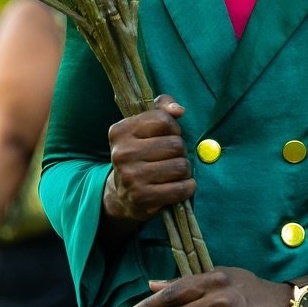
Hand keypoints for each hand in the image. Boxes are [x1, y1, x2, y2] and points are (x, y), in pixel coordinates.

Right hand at [103, 95, 194, 224]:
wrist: (121, 194)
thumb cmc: (140, 153)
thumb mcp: (145, 125)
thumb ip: (162, 108)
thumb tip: (179, 110)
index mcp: (120, 131)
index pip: (163, 120)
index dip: (173, 128)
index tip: (167, 136)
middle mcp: (122, 153)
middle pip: (175, 144)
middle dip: (180, 151)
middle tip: (171, 157)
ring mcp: (131, 177)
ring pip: (181, 166)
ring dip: (184, 170)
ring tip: (173, 172)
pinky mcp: (142, 198)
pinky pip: (181, 188)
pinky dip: (187, 187)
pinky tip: (179, 186)